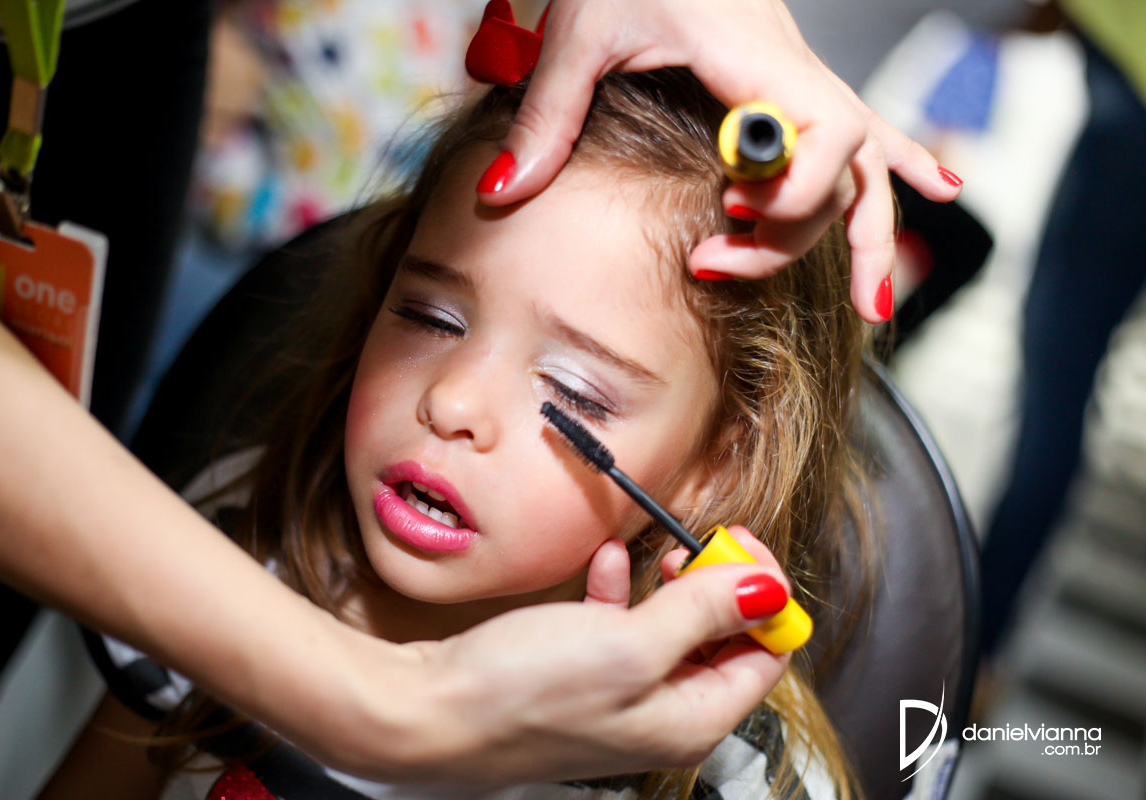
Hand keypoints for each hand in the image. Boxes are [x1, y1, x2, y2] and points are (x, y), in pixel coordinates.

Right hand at [384, 539, 789, 781]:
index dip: (760, 596)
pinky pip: (623, 629)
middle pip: (722, 641)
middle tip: (702, 543)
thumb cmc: (521, 693)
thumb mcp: (630, 644)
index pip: (764, 656)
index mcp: (690, 720)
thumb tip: (768, 591)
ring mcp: (621, 698)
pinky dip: (622, 593)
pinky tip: (605, 566)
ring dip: (671, 586)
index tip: (740, 548)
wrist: (430, 710)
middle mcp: (662, 716)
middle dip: (719, 587)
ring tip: (658, 552)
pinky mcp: (582, 680)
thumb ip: (704, 613)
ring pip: (673, 630)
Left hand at [477, 0, 962, 322]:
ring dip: (870, 234)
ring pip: (868, 165)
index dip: (792, 198)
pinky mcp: (794, 83)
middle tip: (720, 266)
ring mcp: (803, 80)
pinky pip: (869, 128)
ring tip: (872, 306)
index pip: (824, 142)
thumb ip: (548, 116)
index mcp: (756, 60)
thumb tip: (501, 193)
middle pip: (846, 175)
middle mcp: (795, 75)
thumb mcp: (580, 33)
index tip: (725, 216)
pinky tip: (944, 188)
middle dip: (798, 238)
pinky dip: (908, 162)